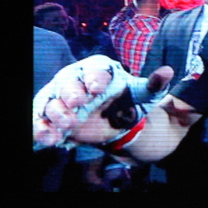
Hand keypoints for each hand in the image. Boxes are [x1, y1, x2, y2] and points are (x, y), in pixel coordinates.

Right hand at [33, 55, 173, 148]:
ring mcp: (59, 98)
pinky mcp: (50, 116)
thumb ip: (153, 83)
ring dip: (56, 112)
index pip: (93, 69)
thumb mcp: (142, 93)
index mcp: (97, 69)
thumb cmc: (126, 100)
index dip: (94, 77)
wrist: (113, 120)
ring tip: (68, 125)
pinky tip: (50, 138)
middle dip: (71, 92)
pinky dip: (41, 128)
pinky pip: (40, 120)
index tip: (98, 88)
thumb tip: (167, 71)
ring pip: (51, 101)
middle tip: (78, 103)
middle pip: (67, 82)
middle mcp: (74, 79)